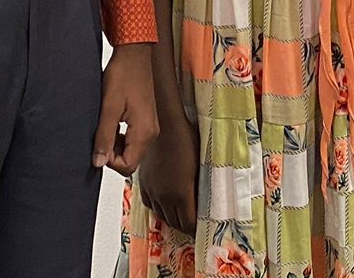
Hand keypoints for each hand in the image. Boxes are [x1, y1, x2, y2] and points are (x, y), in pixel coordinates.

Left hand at [97, 43, 159, 175]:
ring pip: (131, 151)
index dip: (109, 161)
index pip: (127, 166)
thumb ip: (104, 136)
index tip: (98, 146)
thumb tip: (98, 161)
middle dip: (112, 155)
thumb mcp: (109, 107)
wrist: (134, 54)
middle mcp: (151, 132)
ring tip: (104, 127)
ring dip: (115, 146)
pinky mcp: (147, 121)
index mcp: (144, 132)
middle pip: (131, 161)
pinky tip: (112, 123)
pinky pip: (133, 140)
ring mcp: (150, 126)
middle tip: (99, 136)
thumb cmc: (124, 74)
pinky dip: (120, 138)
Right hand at [137, 107, 199, 232]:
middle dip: (185, 226)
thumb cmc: (186, 139)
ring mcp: (152, 189)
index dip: (196, 229)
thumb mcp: (202, 164)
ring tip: (182, 218)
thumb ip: (203, 186)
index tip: (203, 229)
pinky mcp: (144, 182)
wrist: (165, 124)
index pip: (188, 223)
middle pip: (175, 222)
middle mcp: (164, 195)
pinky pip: (150, 204)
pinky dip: (159, 208)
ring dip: (172, 219)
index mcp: (180, 193)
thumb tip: (209, 200)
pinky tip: (166, 205)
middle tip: (194, 225)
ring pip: (161, 215)